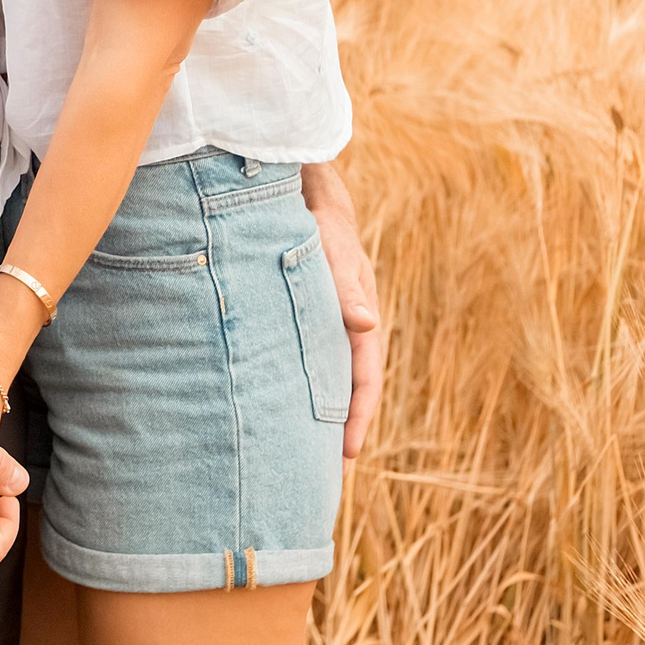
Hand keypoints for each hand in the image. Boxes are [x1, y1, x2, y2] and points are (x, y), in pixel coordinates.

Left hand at [303, 161, 383, 458]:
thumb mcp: (330, 241)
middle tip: (327, 471)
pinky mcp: (301, 303)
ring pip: (326, 368)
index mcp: (360, 307)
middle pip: (349, 379)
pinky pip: (305, 349)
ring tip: (302, 447)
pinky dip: (299, 376)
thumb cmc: (313, 207)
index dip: (359, 413)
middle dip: (340, 423)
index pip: (365, 371)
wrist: (295, 173)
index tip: (349, 453)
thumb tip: (367, 326)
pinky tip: (278, 396)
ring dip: (318, 404)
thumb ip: (343, 281)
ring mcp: (325, 309)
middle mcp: (347, 315)